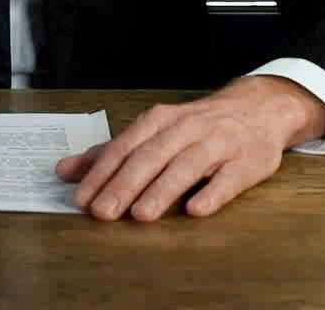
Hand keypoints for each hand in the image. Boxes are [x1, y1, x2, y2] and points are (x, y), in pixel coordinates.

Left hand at [54, 75, 324, 221]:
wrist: (259, 109)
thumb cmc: (198, 126)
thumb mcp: (154, 131)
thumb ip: (111, 153)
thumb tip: (65, 171)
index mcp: (160, 120)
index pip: (125, 147)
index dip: (102, 173)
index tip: (82, 199)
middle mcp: (187, 128)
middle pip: (151, 156)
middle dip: (125, 184)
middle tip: (103, 213)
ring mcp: (219, 144)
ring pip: (186, 166)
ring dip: (162, 190)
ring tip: (141, 215)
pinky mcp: (247, 162)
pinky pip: (228, 179)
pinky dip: (212, 193)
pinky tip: (195, 209)